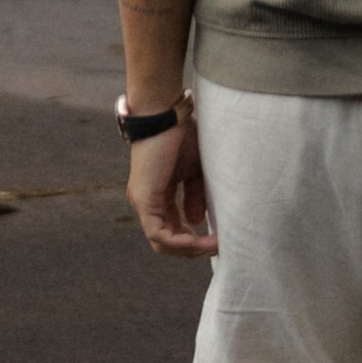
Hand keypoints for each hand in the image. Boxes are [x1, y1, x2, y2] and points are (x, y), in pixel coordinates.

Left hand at [125, 109, 214, 256]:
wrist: (166, 114)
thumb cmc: (182, 134)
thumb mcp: (195, 170)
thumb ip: (195, 196)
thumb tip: (196, 221)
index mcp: (157, 195)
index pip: (172, 229)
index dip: (194, 239)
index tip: (218, 238)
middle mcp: (146, 202)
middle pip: (166, 242)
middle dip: (193, 249)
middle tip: (218, 246)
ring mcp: (143, 202)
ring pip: (161, 242)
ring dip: (190, 248)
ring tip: (215, 244)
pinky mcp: (144, 199)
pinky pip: (159, 234)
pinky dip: (180, 242)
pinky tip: (200, 240)